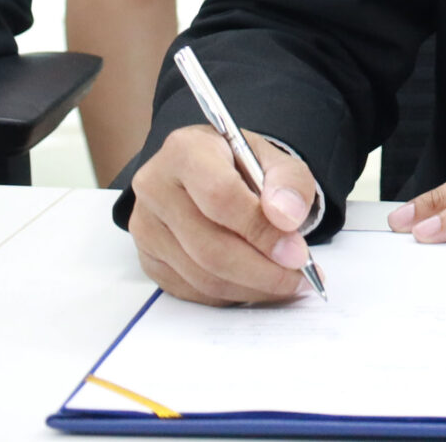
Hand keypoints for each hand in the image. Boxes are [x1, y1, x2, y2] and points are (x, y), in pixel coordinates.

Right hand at [129, 125, 318, 305]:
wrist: (206, 173)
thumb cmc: (238, 165)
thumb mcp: (273, 159)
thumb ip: (289, 182)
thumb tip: (287, 218)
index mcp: (186, 151)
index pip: (220, 197)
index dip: (261, 230)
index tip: (298, 253)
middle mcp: (155, 188)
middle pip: (210, 247)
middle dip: (262, 270)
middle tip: (299, 277)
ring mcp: (146, 228)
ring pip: (202, 276)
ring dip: (251, 288)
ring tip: (285, 282)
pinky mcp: (148, 259)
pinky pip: (192, 291)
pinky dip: (231, 295)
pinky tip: (256, 285)